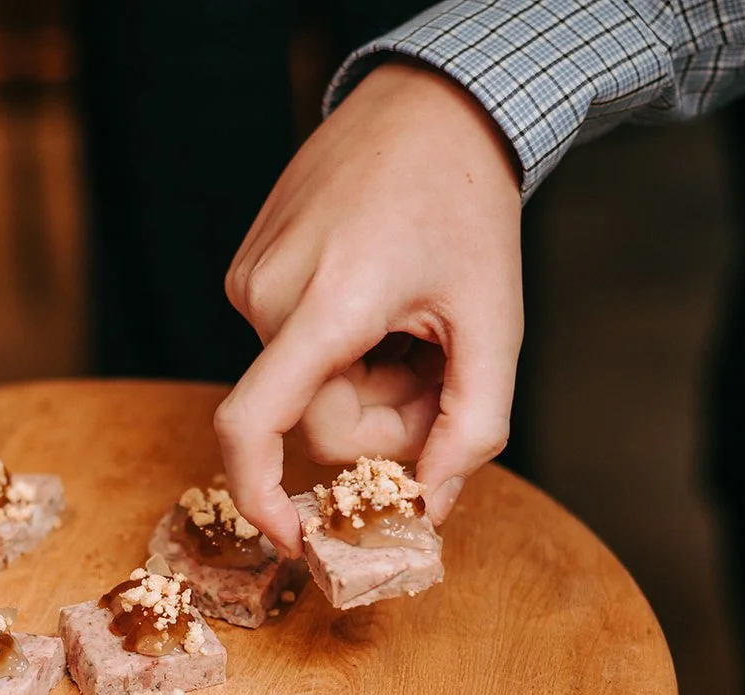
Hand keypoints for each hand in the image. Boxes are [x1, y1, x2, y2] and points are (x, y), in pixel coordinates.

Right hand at [214, 60, 522, 555]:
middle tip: (436, 367)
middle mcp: (268, 293)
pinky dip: (344, 347)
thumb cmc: (466, 207)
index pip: (253, 425)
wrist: (429, 107)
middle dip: (381, 417)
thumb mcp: (495, 323)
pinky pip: (294, 348)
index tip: (291, 538)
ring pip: (305, 385)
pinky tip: (381, 299)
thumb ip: (473, 428)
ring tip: (411, 319)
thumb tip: (432, 506)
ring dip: (365, 378)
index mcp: (326, 304)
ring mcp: (250, 278)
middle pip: (314, 417)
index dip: (260, 496)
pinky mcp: (248, 269)